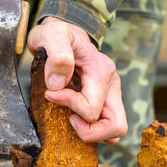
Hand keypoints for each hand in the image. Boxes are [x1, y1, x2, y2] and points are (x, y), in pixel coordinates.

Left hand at [27, 17, 127, 143]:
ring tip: (72, 119)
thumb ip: (57, 55)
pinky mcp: (106, 101)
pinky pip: (107, 127)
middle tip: (69, 120)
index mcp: (101, 71)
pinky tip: (75, 117)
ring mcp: (111, 95)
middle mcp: (111, 85)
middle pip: (116, 127)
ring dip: (92, 133)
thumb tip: (57, 85)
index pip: (91, 108)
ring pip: (115, 131)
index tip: (50, 94)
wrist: (65, 33)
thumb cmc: (57, 35)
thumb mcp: (51, 35)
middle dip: (89, 132)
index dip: (68, 106)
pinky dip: (92, 130)